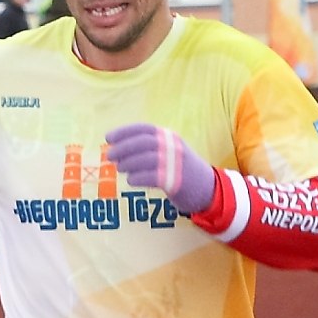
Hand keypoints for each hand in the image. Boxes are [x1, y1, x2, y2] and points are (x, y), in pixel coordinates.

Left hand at [102, 124, 216, 216]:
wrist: (208, 188)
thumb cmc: (182, 170)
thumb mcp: (169, 152)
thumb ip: (149, 148)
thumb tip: (119, 149)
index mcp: (170, 137)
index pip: (144, 129)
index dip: (125, 131)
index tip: (108, 138)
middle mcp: (174, 147)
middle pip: (145, 143)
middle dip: (124, 147)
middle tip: (110, 155)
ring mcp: (177, 164)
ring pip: (148, 159)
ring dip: (129, 163)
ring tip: (120, 168)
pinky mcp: (177, 181)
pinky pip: (154, 177)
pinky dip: (139, 178)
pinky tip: (131, 180)